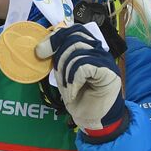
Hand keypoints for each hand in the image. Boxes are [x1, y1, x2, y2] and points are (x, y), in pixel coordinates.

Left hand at [35, 24, 125, 139]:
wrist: (95, 120)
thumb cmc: (81, 98)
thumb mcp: (64, 76)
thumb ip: (58, 60)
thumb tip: (41, 47)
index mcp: (89, 49)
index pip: (75, 30)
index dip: (56, 37)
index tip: (42, 51)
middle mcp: (99, 51)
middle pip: (75, 37)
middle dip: (58, 54)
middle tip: (56, 73)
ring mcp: (106, 61)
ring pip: (77, 52)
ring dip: (65, 73)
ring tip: (68, 88)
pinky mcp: (109, 72)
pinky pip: (83, 67)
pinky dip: (73, 82)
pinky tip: (73, 93)